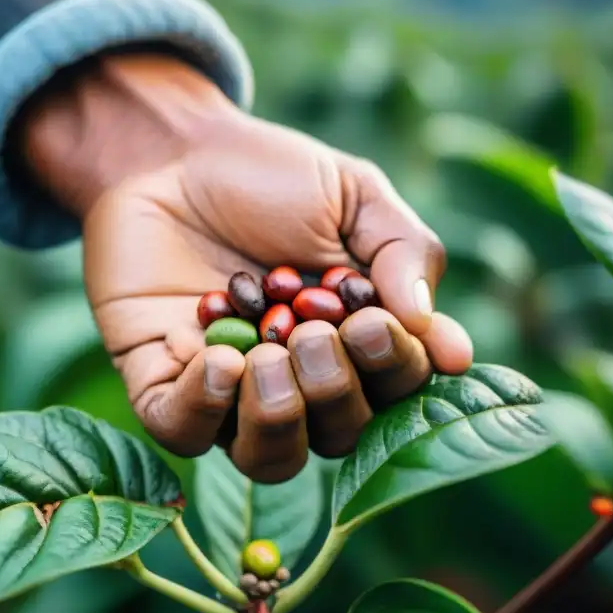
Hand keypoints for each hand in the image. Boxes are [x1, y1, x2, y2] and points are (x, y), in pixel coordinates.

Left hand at [16, 54, 472, 482]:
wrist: (169, 152)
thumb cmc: (268, 174)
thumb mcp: (354, 196)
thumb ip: (405, 254)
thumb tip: (450, 349)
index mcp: (354, 341)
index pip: (397, 391)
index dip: (396, 371)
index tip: (373, 322)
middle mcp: (299, 379)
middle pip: (340, 438)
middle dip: (336, 392)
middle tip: (313, 332)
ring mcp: (230, 392)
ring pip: (267, 459)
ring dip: (278, 419)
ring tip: (267, 355)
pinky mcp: (162, 383)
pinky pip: (184, 433)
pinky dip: (202, 408)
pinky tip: (211, 355)